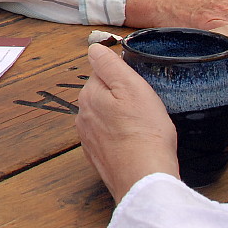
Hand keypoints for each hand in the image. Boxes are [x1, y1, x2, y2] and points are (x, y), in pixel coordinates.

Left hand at [76, 44, 179, 201]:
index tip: (139, 87)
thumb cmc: (144, 132)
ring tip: (142, 127)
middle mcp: (82, 115)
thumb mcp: (132, 87)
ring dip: (121, 117)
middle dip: (121, 97)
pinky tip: (136, 143)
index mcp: (88, 94)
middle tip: (144, 108)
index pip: (102, 72)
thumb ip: (110, 65)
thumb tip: (94, 49)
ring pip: (106, 116)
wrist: (144, 178)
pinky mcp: (97, 156)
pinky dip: (120, 137)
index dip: (123, 76)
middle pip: (103, 94)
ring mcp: (88, 137)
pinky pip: (109, 137)